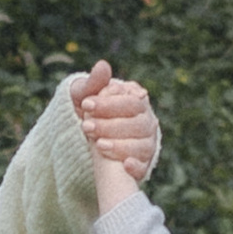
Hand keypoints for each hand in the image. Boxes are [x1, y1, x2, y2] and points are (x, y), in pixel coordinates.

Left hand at [68, 60, 159, 181]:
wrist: (86, 133)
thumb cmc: (89, 108)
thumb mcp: (86, 95)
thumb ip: (95, 83)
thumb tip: (103, 66)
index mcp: (137, 102)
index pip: (131, 102)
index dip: (110, 104)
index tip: (86, 104)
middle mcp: (146, 122)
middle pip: (137, 124)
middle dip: (110, 126)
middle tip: (86, 126)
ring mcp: (146, 144)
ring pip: (142, 146)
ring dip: (120, 146)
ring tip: (98, 145)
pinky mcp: (141, 164)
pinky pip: (144, 167)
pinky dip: (137, 167)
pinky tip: (125, 165)